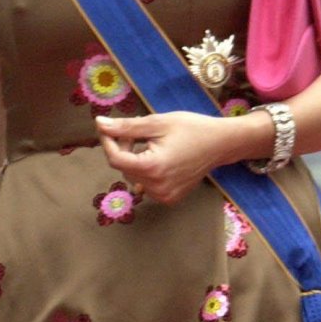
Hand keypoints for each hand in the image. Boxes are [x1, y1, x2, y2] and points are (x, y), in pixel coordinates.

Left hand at [94, 111, 229, 204]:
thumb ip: (126, 127)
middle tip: (137, 132)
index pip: (115, 159)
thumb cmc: (191, 129)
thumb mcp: (157, 123)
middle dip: (124, 148)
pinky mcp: (170, 198)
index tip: (108, 128)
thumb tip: (99, 124)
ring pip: (133, 177)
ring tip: (150, 143)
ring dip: (134, 160)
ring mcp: (164, 196)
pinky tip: (159, 157)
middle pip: (124, 168)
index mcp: (153, 168)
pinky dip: (146, 171)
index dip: (108, 142)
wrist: (221, 144)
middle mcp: (157, 187)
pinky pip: (146, 184)